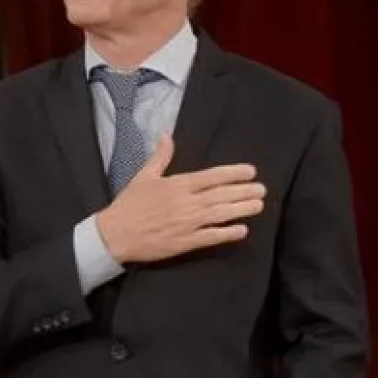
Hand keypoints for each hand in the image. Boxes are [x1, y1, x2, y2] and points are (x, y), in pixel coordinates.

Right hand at [96, 136, 264, 264]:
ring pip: (220, 215)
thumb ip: (160, 157)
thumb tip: (167, 136)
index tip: (251, 171)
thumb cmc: (129, 205)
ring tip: (258, 206)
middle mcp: (186, 203)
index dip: (234, 173)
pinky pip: (211, 237)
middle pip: (222, 195)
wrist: (115, 234)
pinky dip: (227, 234)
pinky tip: (241, 231)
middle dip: (244, 191)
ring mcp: (187, 223)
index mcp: (178, 184)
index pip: (212, 176)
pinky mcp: (184, 242)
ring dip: (241, 210)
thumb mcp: (144, 176)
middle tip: (262, 190)